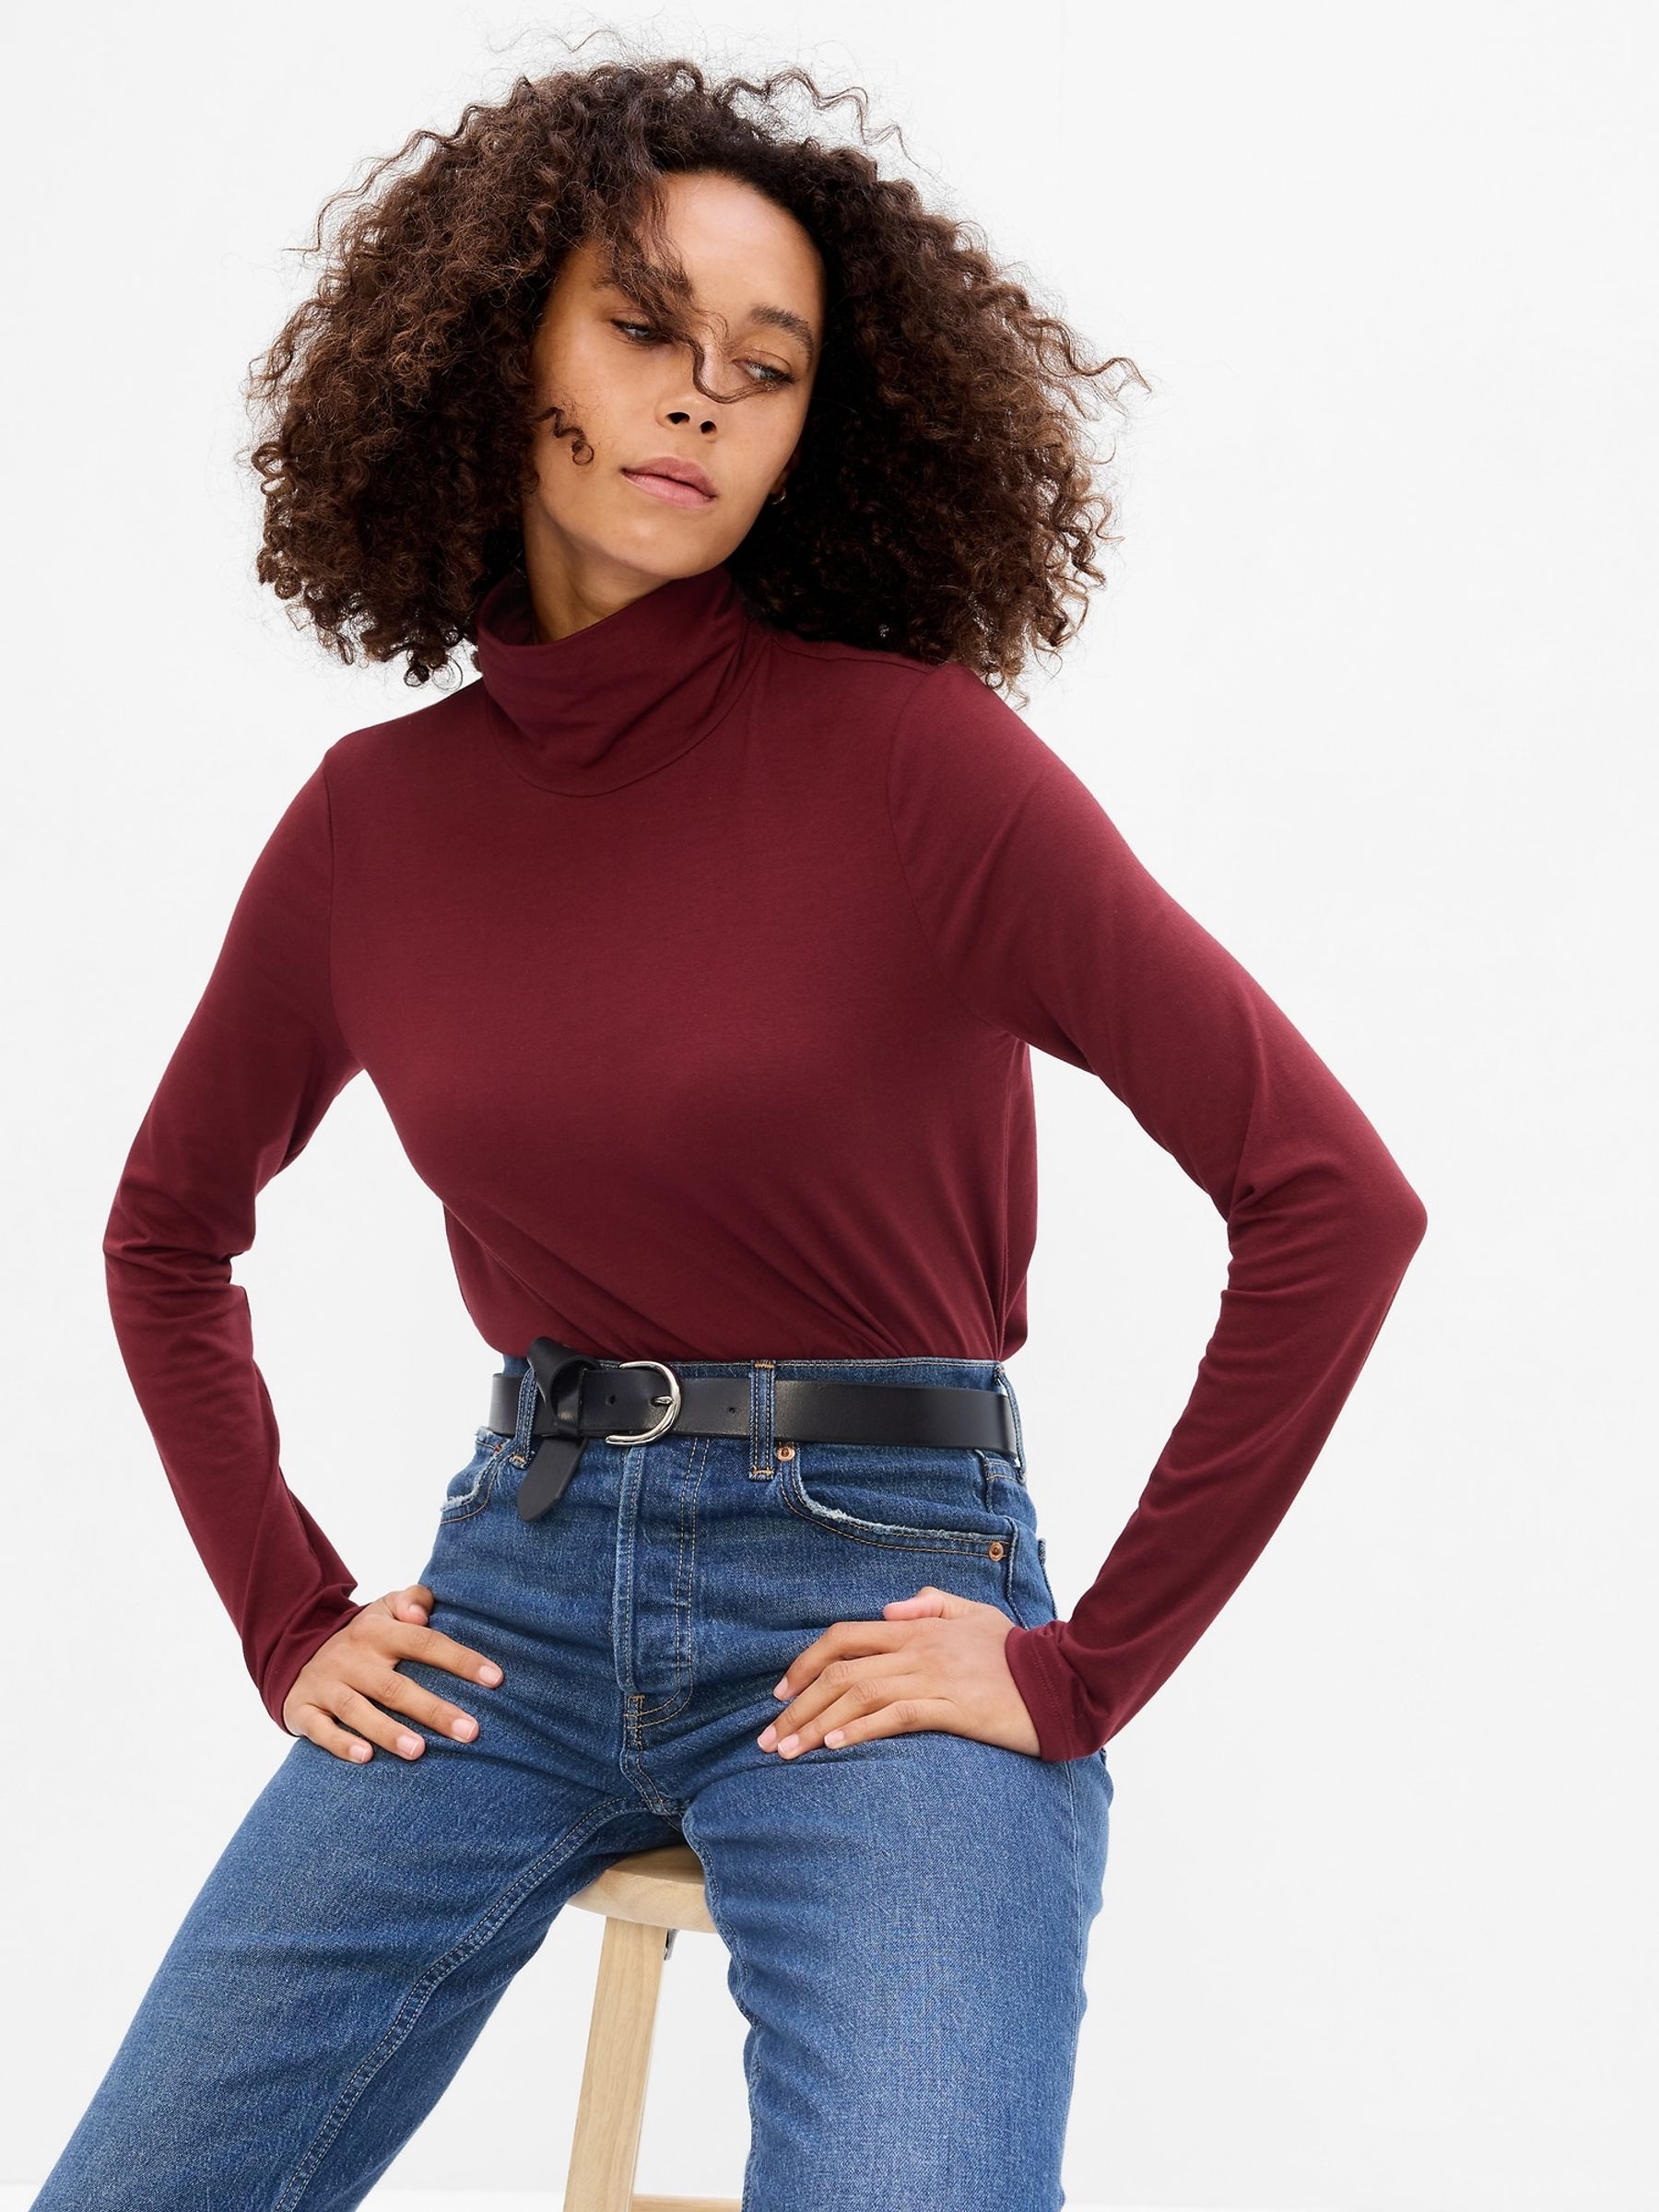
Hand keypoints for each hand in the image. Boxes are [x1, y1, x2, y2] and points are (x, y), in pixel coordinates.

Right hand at [282, 1583, 504, 1763]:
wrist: (295, 1649)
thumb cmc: (362, 1636)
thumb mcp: (385, 1608)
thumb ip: (413, 1601)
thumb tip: (423, 1614)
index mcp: (377, 1632)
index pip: (425, 1642)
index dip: (460, 1660)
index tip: (495, 1679)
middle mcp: (352, 1659)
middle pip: (395, 1687)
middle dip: (433, 1710)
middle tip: (470, 1731)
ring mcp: (326, 1685)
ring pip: (357, 1711)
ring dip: (389, 1732)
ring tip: (420, 1751)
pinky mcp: (303, 1710)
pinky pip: (320, 1730)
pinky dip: (341, 1744)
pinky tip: (365, 1757)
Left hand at [756, 1586, 1041, 1761]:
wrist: (1062, 1680)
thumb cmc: (1016, 1652)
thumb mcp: (973, 1614)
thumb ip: (929, 1604)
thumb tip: (888, 1609)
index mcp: (916, 1627)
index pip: (845, 1636)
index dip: (805, 1663)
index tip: (780, 1693)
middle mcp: (917, 1649)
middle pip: (841, 1670)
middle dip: (798, 1704)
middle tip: (769, 1739)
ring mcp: (934, 1677)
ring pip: (859, 1695)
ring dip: (817, 1725)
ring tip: (788, 1752)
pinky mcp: (953, 1708)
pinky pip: (896, 1716)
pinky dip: (861, 1730)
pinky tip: (836, 1748)